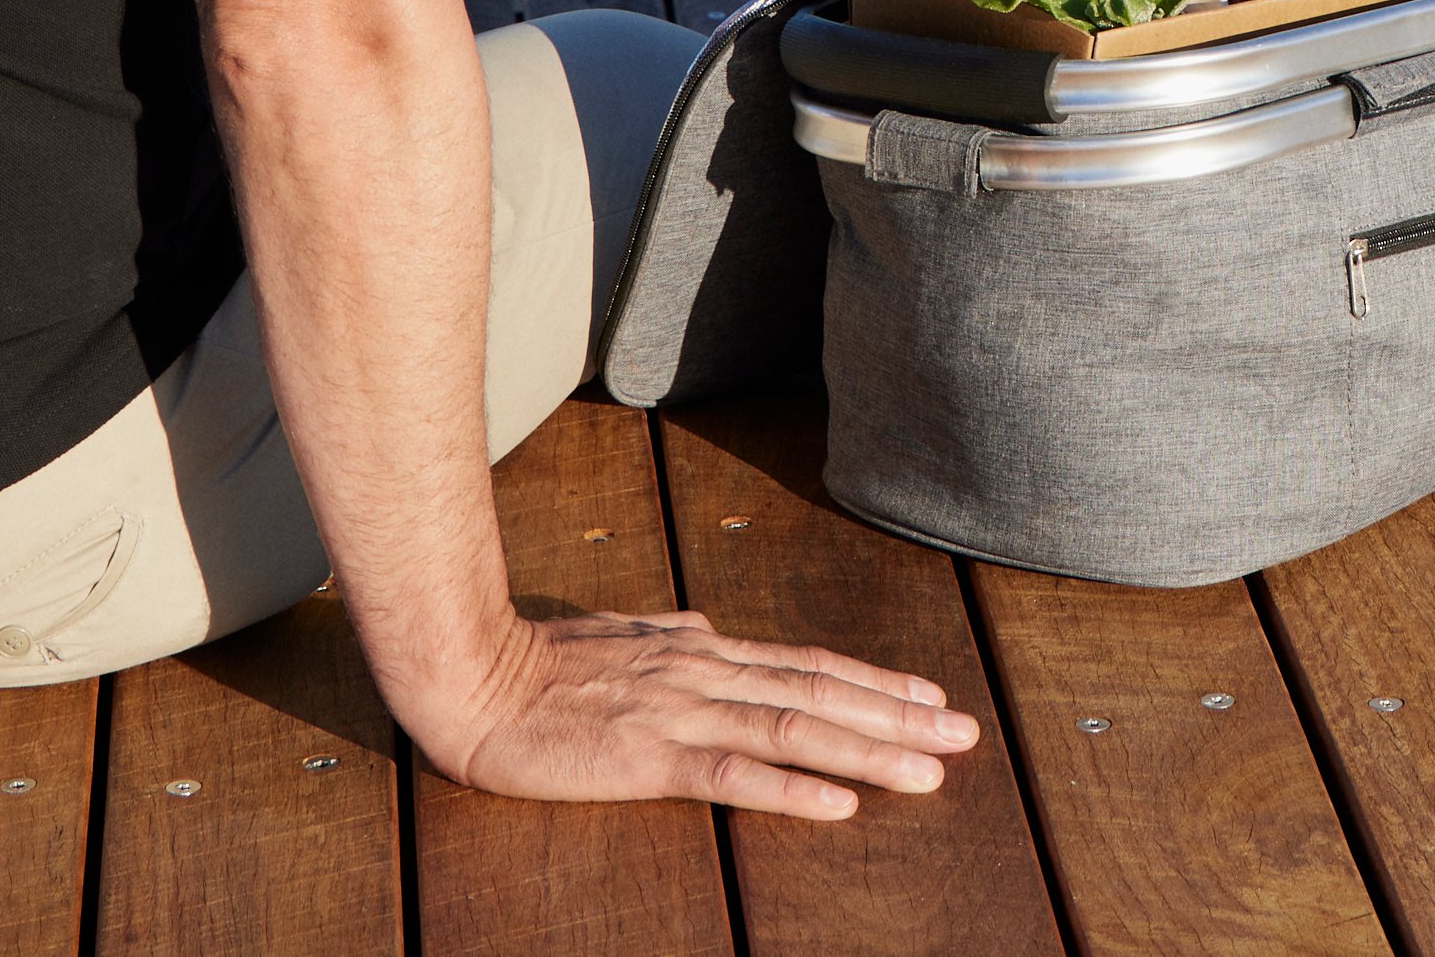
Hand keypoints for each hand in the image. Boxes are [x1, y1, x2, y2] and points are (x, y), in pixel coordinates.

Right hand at [398, 604, 976, 819]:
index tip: (930, 696)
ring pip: (794, 730)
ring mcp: (680, 711)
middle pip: (820, 695)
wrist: (470, 673)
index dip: (874, 682)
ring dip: (868, 750)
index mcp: (701, 650)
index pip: (807, 667)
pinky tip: (837, 804)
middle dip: (899, 716)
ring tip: (928, 770)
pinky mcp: (647, 755)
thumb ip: (672, 639)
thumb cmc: (539, 664)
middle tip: (964, 734)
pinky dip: (791, 788)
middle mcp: (705, 672)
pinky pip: (731, 775)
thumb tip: (709, 628)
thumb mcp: (621, 638)